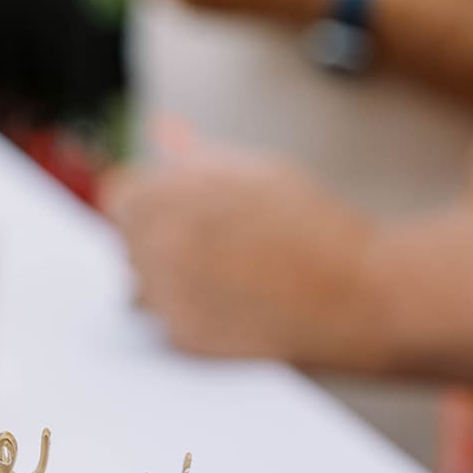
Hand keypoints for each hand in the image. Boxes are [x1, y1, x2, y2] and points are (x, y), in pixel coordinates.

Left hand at [101, 150, 382, 365]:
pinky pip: (166, 325)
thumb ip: (196, 155)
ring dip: (169, 281)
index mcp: (166, 196)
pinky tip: (236, 304)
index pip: (120, 196)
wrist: (353, 294)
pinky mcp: (183, 340)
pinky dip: (191, 316)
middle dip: (160, 239)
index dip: (154, 201)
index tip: (182, 211)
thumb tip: (165, 132)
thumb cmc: (310, 227)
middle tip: (221, 245)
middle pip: (129, 243)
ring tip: (229, 276)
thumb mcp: (253, 171)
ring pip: (141, 289)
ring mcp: (166, 298)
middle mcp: (155, 247)